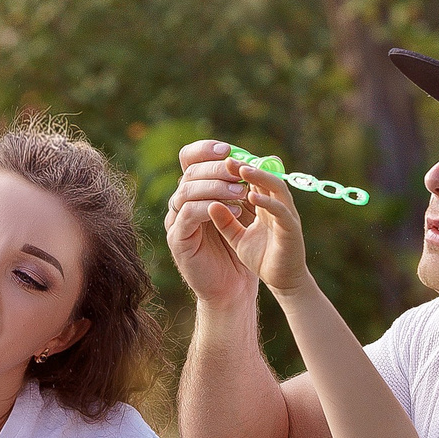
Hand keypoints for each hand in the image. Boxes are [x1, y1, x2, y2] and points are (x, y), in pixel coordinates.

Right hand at [164, 140, 260, 305]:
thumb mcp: (245, 212)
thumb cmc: (238, 249)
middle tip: (241, 173)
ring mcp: (175, 220)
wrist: (231, 287)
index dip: (205, 150)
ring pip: (187, 191)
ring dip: (216, 187)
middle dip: (218, 169)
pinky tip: (234, 211)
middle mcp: (180, 202)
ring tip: (242, 192)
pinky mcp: (177, 238)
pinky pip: (188, 214)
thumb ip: (246, 187)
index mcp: (194, 191)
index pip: (189, 159)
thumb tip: (262, 158)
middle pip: (190, 172)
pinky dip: (210, 208)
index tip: (228, 150)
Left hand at [208, 158, 308, 300]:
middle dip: (247, 167)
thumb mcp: (237, 237)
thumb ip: (225, 221)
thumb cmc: (262, 257)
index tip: (219, 164)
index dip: (239, 170)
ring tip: (241, 169)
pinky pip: (281, 211)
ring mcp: (287, 216)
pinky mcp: (291, 230)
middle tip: (228, 159)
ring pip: (277, 188)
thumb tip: (210, 204)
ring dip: (260, 177)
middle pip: (266, 178)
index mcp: (266, 206)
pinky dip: (267, 202)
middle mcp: (279, 207)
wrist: (282, 283)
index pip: (254, 181)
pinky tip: (252, 196)